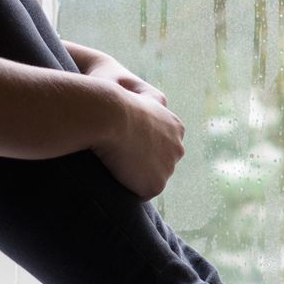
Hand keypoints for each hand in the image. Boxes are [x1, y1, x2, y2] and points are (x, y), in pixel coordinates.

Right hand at [83, 53, 185, 200]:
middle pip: (159, 163)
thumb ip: (148, 98)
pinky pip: (140, 193)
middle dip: (142, 163)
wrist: (106, 114)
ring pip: (150, 178)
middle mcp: (177, 148)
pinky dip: (127, 188)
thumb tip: (158, 101)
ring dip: (134, 176)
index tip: (121, 141)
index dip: (140, 144)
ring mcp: (168, 168)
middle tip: (116, 156)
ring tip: (111, 165)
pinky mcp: (155, 186)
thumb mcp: (135, 90)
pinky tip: (112, 175)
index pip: (160, 143)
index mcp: (175, 126)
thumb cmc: (112, 97)